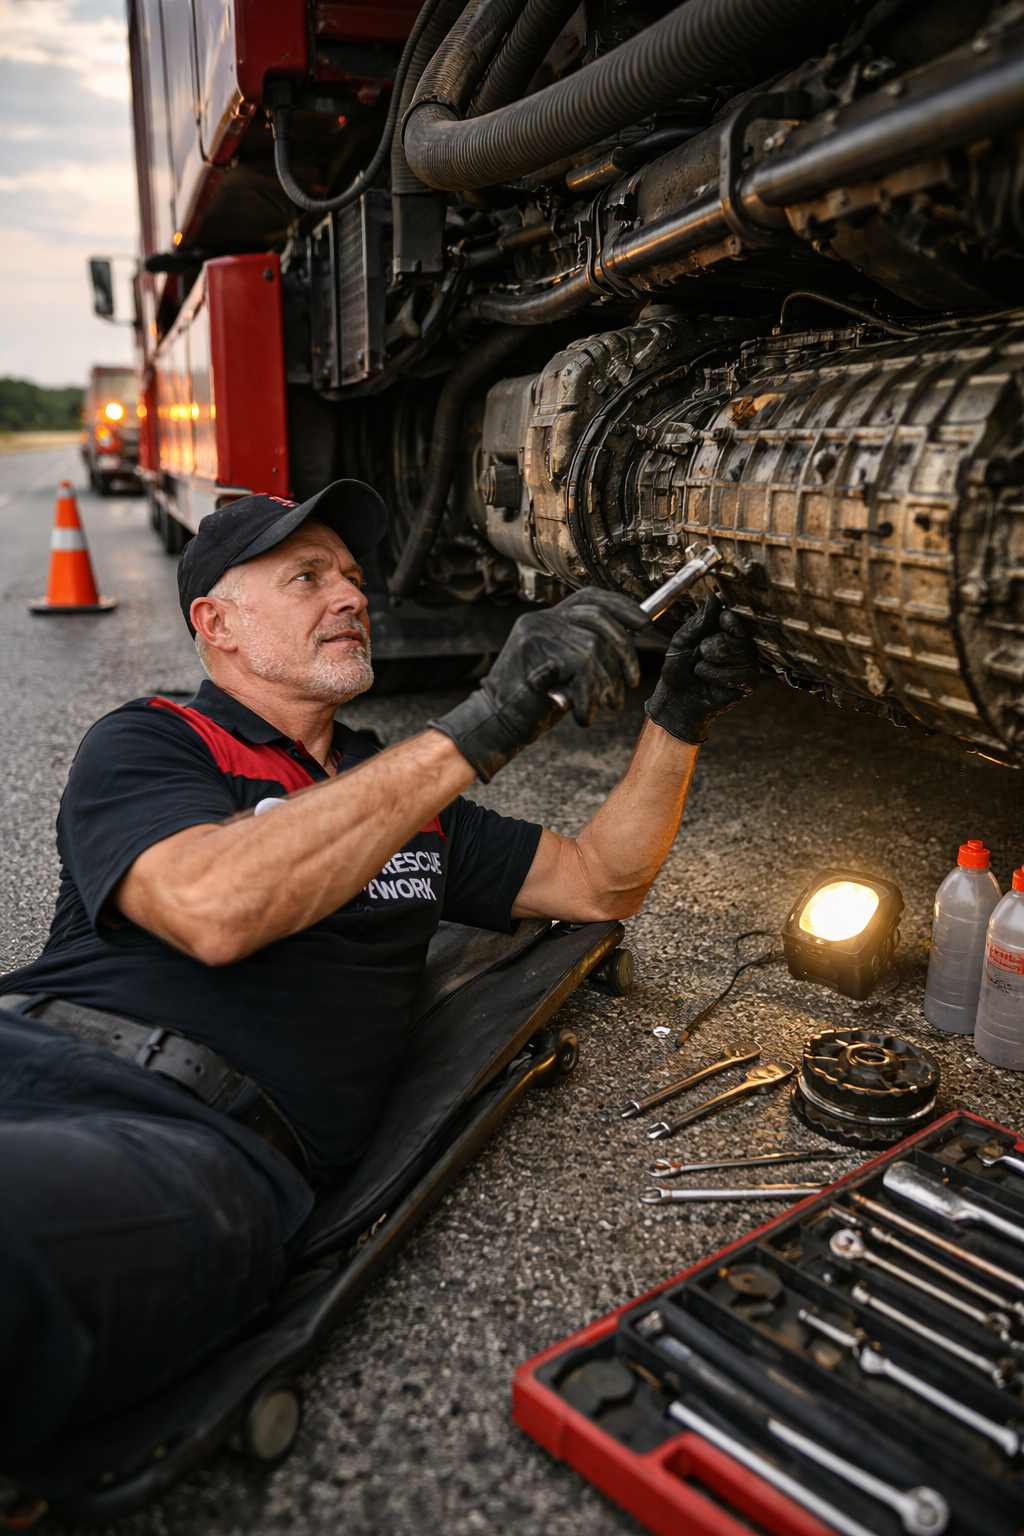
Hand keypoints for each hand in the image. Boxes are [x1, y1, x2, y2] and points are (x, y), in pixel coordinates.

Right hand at [430, 587, 647, 780]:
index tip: (643, 624)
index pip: (591, 598)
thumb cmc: (535, 700)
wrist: (497, 722)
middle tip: (630, 682)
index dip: (621, 606)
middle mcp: (541, 619)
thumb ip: (589, 650)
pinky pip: (578, 669)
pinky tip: (584, 714)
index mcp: (549, 618)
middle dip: (624, 653)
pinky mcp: (532, 653)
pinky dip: (589, 696)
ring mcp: (535, 634)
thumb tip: (629, 641)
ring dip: (607, 682)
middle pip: (598, 620)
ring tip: (608, 704)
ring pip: (592, 647)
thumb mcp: (566, 669)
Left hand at [645, 594, 758, 744]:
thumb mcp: (683, 639)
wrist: (676, 696)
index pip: (737, 618)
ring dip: (713, 663)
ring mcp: (747, 663)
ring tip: (702, 668)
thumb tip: (713, 597)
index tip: (722, 621)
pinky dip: (718, 677)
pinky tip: (710, 680)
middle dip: (713, 646)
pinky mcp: (748, 682)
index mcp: (725, 630)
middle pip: (739, 636)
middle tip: (701, 653)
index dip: (730, 620)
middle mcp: (740, 644)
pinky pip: (740, 675)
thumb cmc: (679, 667)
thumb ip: (699, 621)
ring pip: (741, 655)